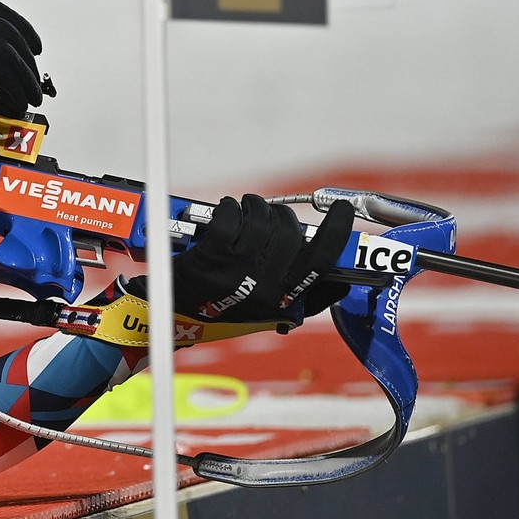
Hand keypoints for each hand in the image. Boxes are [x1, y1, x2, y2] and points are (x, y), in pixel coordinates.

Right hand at [0, 0, 44, 117]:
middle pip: (9, 33)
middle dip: (26, 60)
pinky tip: (12, 102)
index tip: (32, 47)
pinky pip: (0, 73)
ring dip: (22, 80)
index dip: (20, 31)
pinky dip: (11, 90)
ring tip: (27, 98)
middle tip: (33, 81)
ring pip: (8, 54)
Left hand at [172, 194, 355, 321]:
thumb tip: (343, 285)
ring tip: (245, 208)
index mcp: (282, 299)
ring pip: (259, 220)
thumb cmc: (224, 307)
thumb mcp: (267, 311)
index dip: (337, 232)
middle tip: (268, 214)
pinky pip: (229, 217)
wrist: (175, 313)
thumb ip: (304, 299)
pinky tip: (225, 211)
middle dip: (279, 214)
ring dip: (253, 205)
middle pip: (289, 232)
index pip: (321, 263)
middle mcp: (262, 287)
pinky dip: (229, 207)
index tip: (343, 210)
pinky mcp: (209, 257)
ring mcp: (235, 271)